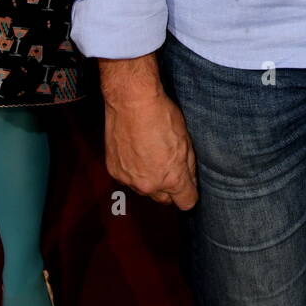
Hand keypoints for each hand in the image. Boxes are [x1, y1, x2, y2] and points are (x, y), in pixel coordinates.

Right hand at [104, 89, 197, 207]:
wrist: (131, 103)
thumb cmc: (161, 116)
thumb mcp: (186, 140)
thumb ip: (188, 166)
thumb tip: (190, 181)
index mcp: (172, 178)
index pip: (186, 202)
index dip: (190, 194)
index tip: (189, 187)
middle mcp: (149, 185)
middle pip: (164, 200)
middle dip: (169, 188)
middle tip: (169, 167)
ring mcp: (130, 180)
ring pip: (145, 190)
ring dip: (150, 180)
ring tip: (151, 156)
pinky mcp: (115, 172)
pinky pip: (128, 179)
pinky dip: (133, 171)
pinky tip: (136, 152)